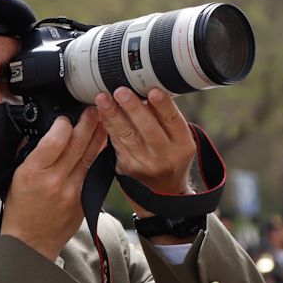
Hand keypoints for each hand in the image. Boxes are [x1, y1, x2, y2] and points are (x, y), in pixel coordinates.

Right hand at [2, 112, 106, 260]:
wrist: (30, 242)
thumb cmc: (20, 210)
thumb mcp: (16, 177)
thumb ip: (31, 153)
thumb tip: (45, 131)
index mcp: (33, 173)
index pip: (56, 139)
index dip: (64, 124)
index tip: (65, 119)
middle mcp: (55, 181)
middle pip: (78, 144)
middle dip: (88, 123)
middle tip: (94, 110)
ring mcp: (73, 192)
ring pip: (91, 157)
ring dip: (98, 137)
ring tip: (103, 122)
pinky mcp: (85, 201)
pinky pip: (93, 174)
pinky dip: (97, 159)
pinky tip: (101, 147)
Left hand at [95, 87, 196, 214]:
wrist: (163, 193)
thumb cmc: (172, 158)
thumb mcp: (179, 141)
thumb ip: (166, 119)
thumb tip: (149, 88)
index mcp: (182, 145)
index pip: (173, 121)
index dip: (163, 106)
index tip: (152, 91)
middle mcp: (164, 156)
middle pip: (148, 129)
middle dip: (133, 108)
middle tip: (120, 91)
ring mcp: (144, 164)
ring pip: (127, 136)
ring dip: (112, 115)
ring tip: (103, 99)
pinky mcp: (126, 168)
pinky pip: (115, 144)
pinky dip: (107, 127)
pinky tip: (100, 113)